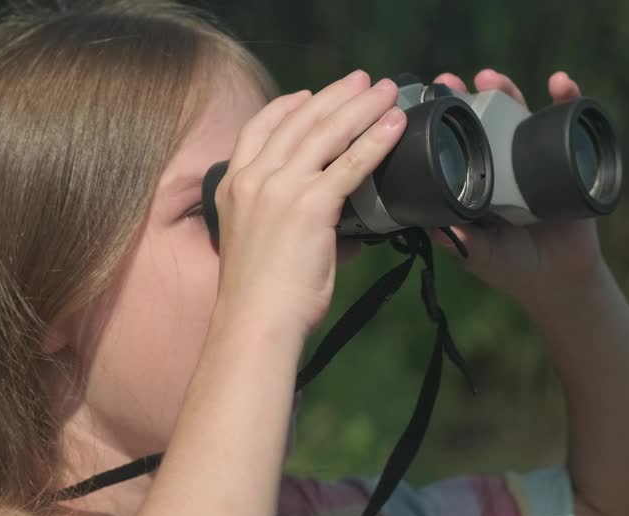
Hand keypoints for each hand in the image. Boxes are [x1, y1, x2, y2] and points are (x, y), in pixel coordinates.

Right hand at [212, 71, 406, 336]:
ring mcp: (280, 188)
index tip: (309, 94)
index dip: (287, 106)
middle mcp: (253, 179)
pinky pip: (351, 163)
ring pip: (326, 132)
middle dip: (334, 95)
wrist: (255, 321)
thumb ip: (292, 224)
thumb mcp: (260, 245)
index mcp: (232, 186)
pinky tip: (395, 125)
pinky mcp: (310, 205)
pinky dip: (376, 140)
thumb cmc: (259, 297)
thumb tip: (341, 230)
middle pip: (298, 120)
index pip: (258, 129)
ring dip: (360, 106)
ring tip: (385, 91)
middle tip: (362, 81)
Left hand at [428, 69, 606, 313]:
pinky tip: (560, 83)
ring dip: (506, 90)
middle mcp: (501, 164)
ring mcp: (534, 158)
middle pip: (483, 121)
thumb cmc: (515, 269)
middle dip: (467, 97)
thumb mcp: (483, 258)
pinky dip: (568, 99)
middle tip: (449, 82)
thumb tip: (432, 227)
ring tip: (491, 78)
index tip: (424, 105)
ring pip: (519, 114)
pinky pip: (569, 124)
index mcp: (476, 181)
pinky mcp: (569, 158)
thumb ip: (463, 244)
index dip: (441, 125)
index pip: (456, 144)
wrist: (562, 280)